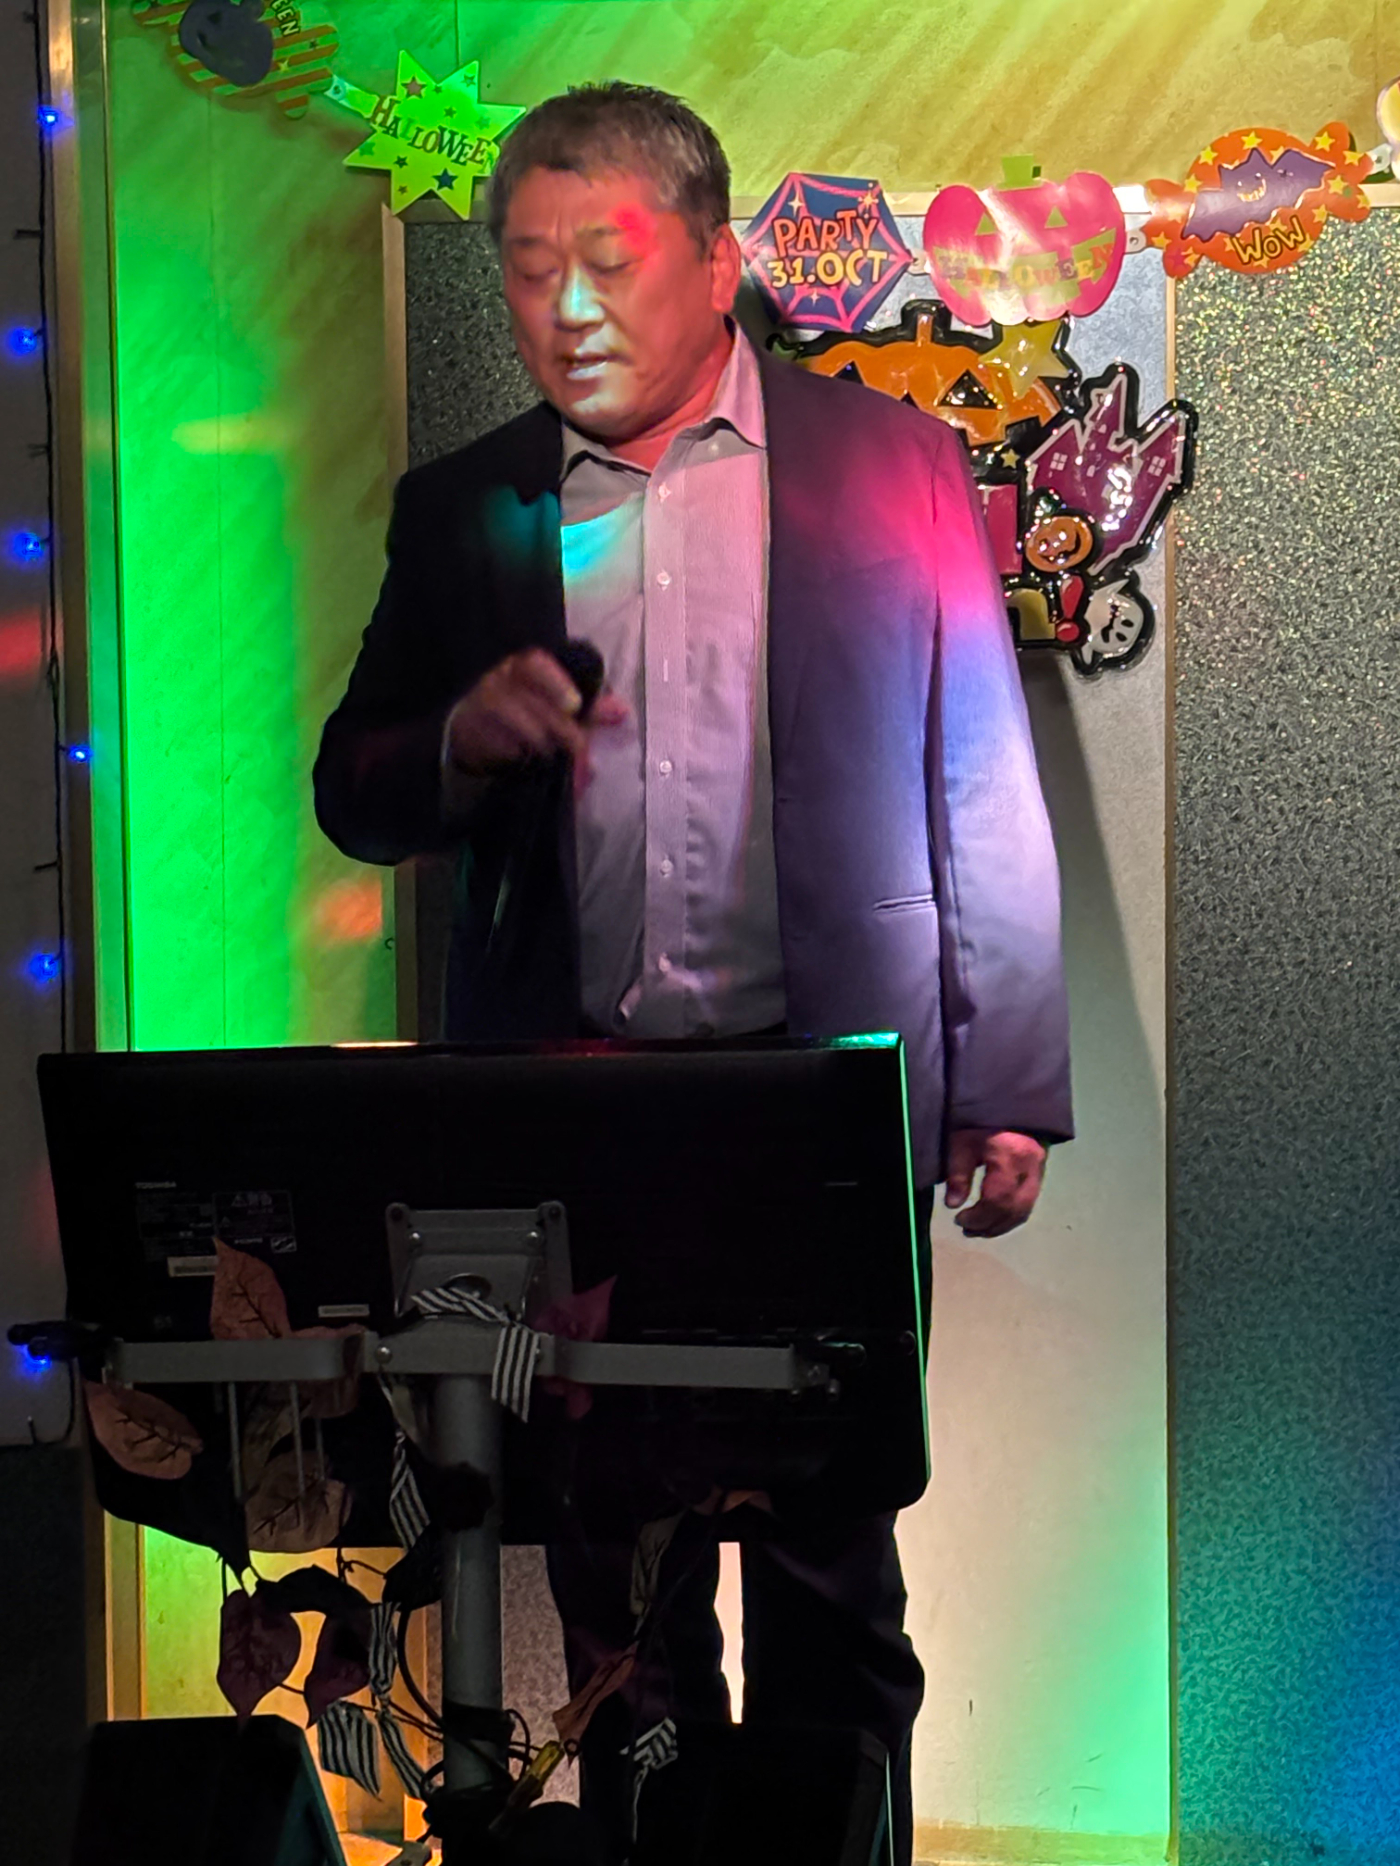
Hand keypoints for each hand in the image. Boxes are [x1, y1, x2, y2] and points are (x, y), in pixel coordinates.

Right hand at [445, 648, 626, 783]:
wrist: (471, 732)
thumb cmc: (522, 714)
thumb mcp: (557, 708)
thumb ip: (589, 710)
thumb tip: (621, 711)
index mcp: (523, 667)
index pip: (535, 663)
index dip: (555, 682)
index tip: (575, 706)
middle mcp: (499, 679)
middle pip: (527, 695)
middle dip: (556, 723)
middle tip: (578, 747)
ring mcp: (479, 702)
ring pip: (510, 715)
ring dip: (538, 739)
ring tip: (554, 755)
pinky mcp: (465, 726)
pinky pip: (490, 738)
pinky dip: (511, 750)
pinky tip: (523, 759)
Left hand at [944, 1129, 1046, 1237]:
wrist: (1007, 1101)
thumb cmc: (981, 1120)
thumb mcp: (962, 1143)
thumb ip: (958, 1174)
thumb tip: (953, 1204)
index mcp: (1010, 1156)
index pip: (998, 1198)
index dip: (979, 1216)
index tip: (959, 1219)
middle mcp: (1030, 1166)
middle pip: (1013, 1209)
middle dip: (989, 1225)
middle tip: (968, 1229)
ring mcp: (1040, 1170)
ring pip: (1024, 1209)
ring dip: (1001, 1224)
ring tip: (979, 1229)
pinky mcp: (1041, 1172)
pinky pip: (1029, 1202)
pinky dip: (1012, 1215)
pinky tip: (995, 1218)